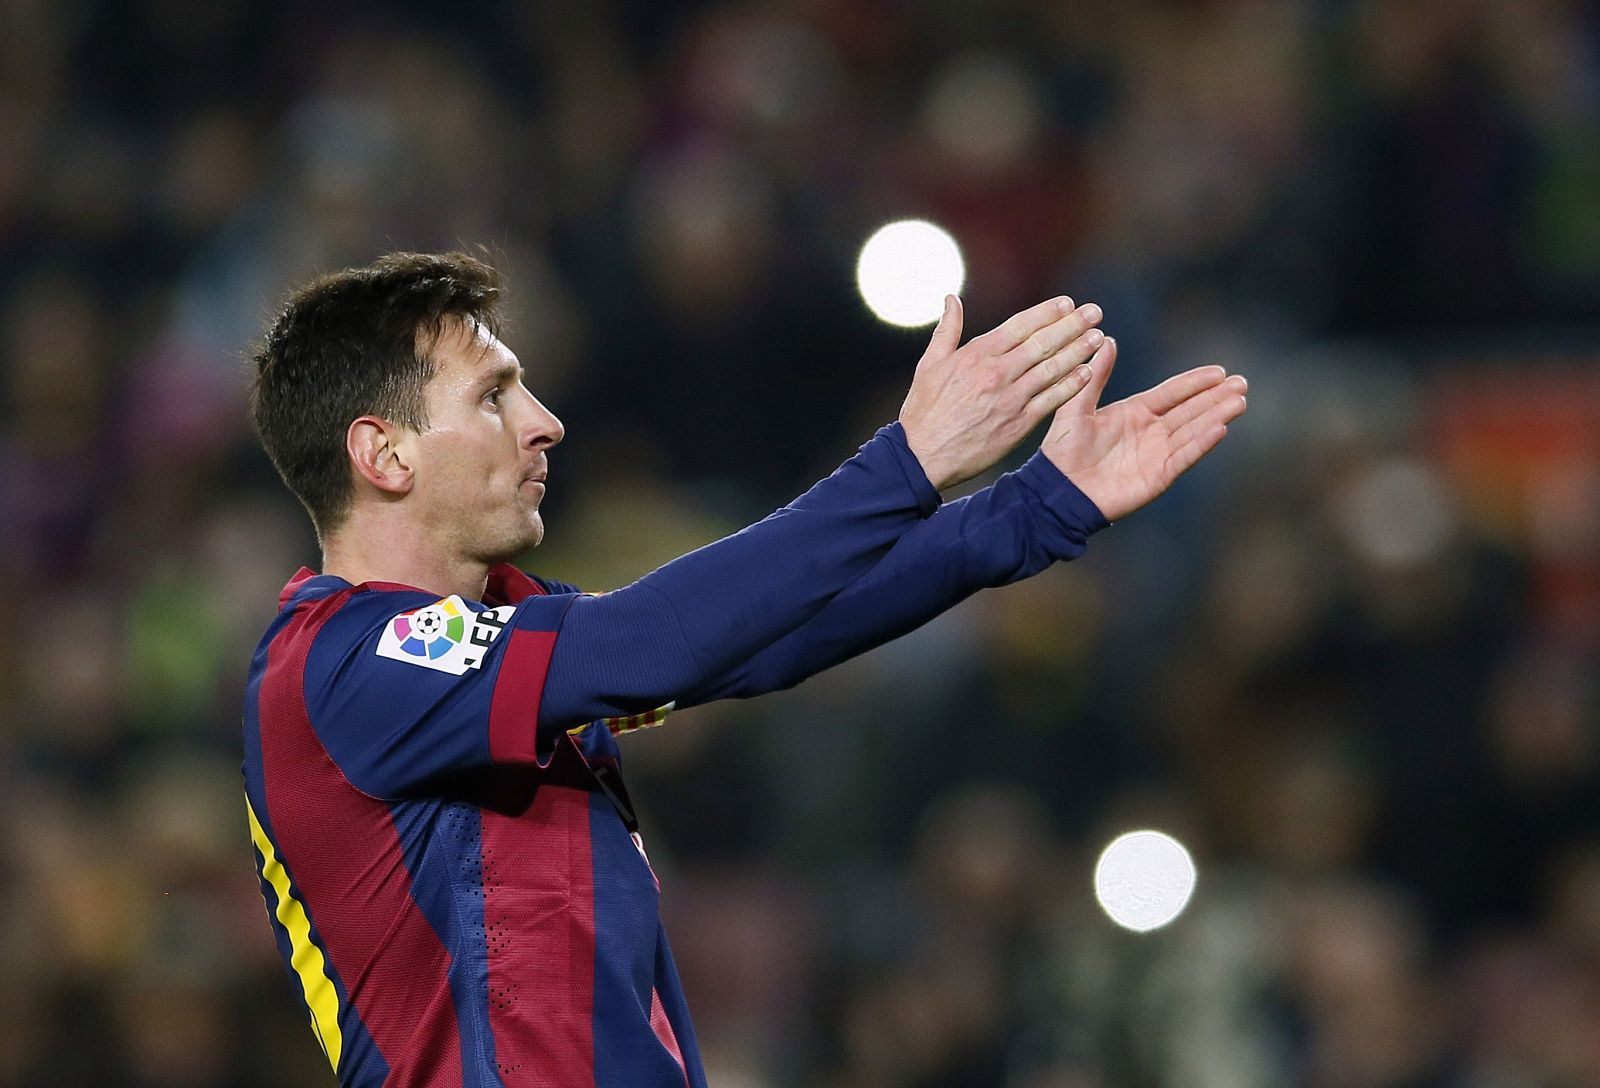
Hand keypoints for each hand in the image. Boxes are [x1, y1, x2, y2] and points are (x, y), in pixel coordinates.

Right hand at [899, 294, 1103, 490]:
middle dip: (1073, 325)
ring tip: (1098, 338)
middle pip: (1043, 343)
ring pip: (1052, 369)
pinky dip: (1071, 385)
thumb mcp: (929, 364)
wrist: (923, 455)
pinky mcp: (1018, 423)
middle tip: (1095, 312)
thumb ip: (947, 329)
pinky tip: (1088, 373)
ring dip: (1079, 351)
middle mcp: (997, 372)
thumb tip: (952, 299)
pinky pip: (1052, 400)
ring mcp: (1010, 398)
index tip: (1068, 304)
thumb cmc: (924, 410)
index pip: (1021, 326)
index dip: (1047, 313)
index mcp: (977, 354)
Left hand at [1041, 338, 1246, 521]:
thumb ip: (1095, 376)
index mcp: (1133, 413)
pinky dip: (1202, 443)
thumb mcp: (1076, 407)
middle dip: (1216, 397)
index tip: (1219, 371)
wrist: (1057, 490)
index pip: (1172, 393)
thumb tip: (1107, 340)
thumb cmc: (1062, 450)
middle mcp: (1150, 432)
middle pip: (1190, 410)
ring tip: (1240, 401)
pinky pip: (1184, 456)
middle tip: (1242, 382)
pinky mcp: (1157, 476)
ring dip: (1216, 415)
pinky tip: (1220, 428)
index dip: (1195, 382)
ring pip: (1193, 430)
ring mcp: (1156, 454)